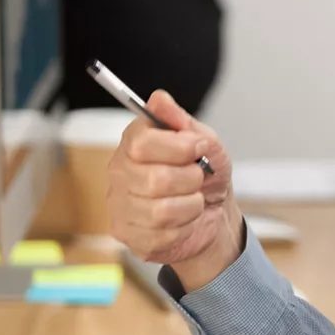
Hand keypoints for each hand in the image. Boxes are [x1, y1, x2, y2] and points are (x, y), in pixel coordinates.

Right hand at [108, 90, 241, 290]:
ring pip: (160, 210)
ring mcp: (119, 205)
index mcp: (134, 142)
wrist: (214, 213)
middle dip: (190, 179)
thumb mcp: (206, 143)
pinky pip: (162, 234)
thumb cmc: (206, 175)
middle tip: (198, 178)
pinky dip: (185, 227)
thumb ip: (183, 122)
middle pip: (155, 179)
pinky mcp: (127, 234)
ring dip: (191, 205)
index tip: (198, 147)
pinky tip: (184, 220)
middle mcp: (119, 172)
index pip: (142, 142)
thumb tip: (160, 99)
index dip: (178, 146)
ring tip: (193, 200)